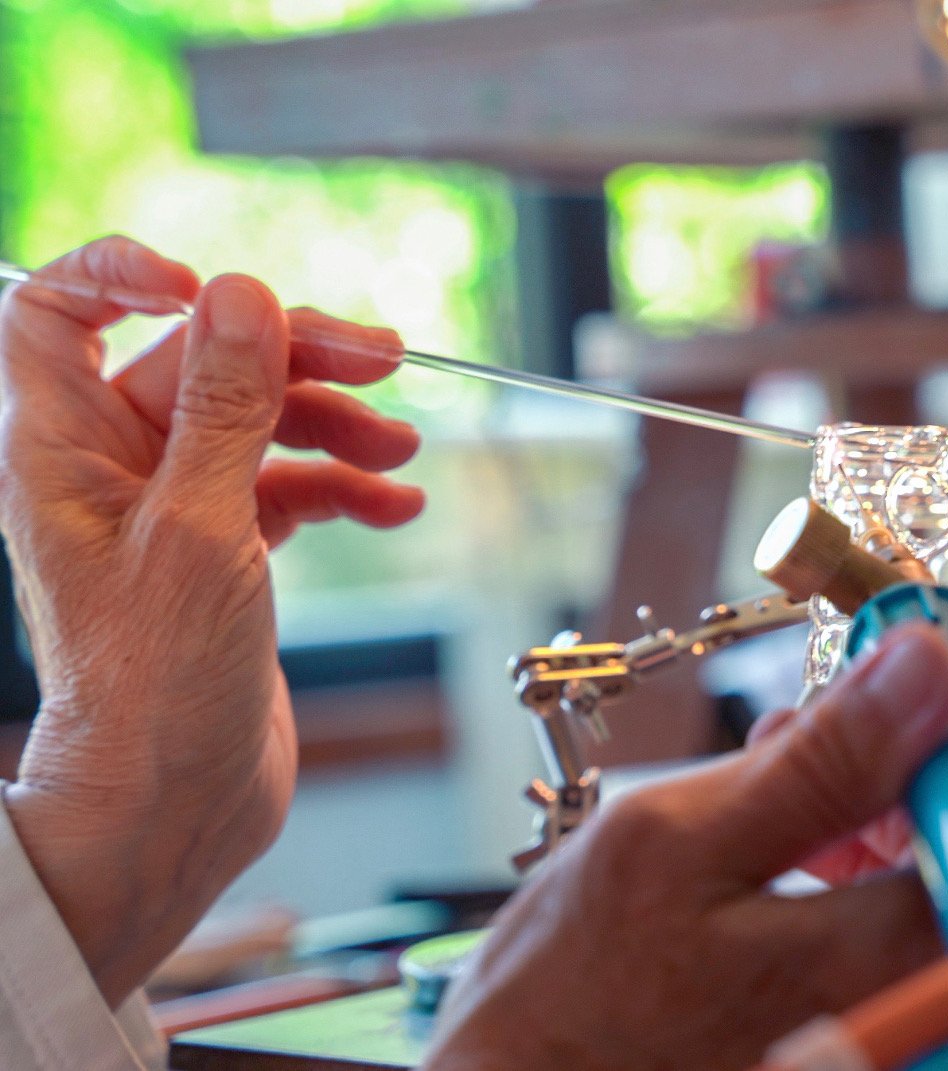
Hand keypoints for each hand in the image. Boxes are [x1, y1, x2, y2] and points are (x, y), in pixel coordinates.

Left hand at [0, 236, 423, 1006]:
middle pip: (204, 365)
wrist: (176, 799)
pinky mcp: (227, 546)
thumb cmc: (157, 682)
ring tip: (399, 449)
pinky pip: (288, 486)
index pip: (58, 312)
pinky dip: (343, 488)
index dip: (125, 276)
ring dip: (336, 425)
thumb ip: (222, 407)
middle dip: (297, 358)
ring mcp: (175, 507)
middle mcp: (114, 468)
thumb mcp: (198, 527)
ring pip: (260, 423)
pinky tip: (394, 505)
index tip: (212, 288)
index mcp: (66, 449)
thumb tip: (243, 296)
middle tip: (381, 358)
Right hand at [424, 624, 947, 1070]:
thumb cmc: (578, 977)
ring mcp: (889, 1018)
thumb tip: (928, 670)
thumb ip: (816, 763)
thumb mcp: (679, 838)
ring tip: (825, 733)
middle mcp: (912, 1009)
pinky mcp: (857, 1014)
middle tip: (913, 675)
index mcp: (885, 965)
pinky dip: (876, 836)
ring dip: (913, 787)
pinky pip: (909, 913)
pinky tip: (810, 803)